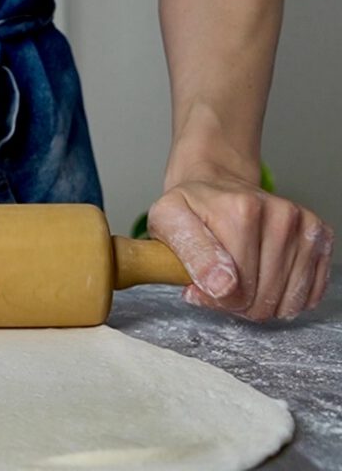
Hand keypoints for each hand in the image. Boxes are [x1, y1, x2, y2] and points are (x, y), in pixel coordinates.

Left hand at [148, 171, 333, 321]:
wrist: (218, 187)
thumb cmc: (192, 208)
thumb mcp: (168, 221)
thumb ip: (191, 253)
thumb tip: (223, 287)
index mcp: (243, 210)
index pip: (236, 289)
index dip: (214, 299)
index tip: (198, 286)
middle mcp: (281, 215)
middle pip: (263, 299)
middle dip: (237, 303)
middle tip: (219, 283)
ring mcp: (304, 225)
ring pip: (288, 302)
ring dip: (261, 303)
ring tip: (240, 280)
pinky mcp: (320, 237)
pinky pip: (310, 294)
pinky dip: (285, 299)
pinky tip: (264, 280)